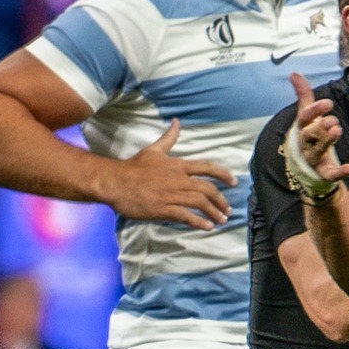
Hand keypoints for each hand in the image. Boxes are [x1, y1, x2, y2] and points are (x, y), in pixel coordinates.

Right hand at [101, 120, 233, 228]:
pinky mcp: (163, 209)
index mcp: (177, 165)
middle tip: (228, 209)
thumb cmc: (134, 167)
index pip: (207, 167)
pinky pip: (185, 216)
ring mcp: (171, 195)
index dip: (223, 174)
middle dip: (221, 200)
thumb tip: (177, 122)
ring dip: (214, 212)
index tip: (234, 182)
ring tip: (222, 220)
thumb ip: (169, 138)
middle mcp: (178, 179)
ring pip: (200, 203)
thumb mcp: (154, 150)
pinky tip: (207, 227)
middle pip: (207, 189)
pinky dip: (198, 222)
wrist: (115, 182)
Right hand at [285, 73, 348, 198]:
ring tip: (337, 130)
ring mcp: (313, 159)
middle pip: (309, 135)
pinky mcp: (323, 173)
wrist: (307, 165)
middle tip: (333, 120)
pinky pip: (330, 174)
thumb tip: (294, 72)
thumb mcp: (307, 115)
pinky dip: (340, 172)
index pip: (305, 118)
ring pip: (317, 151)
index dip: (315, 110)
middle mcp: (305, 144)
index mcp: (302, 128)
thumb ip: (303, 95)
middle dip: (320, 127)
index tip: (329, 103)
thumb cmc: (310, 135)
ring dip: (327, 141)